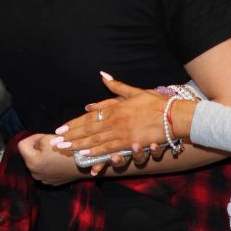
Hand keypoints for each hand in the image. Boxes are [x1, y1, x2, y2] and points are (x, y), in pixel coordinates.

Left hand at [18, 133, 88, 185]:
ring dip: (43, 156)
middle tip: (51, 142)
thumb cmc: (67, 150)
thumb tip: (35, 144)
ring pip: (38, 163)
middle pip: (30, 155)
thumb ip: (37, 140)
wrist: (86, 164)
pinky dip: (50, 164)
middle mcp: (34, 173)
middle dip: (38, 147)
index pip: (21, 145)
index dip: (32, 137)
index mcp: (31, 162)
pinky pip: (46, 170)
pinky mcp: (51, 181)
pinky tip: (60, 160)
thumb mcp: (49, 138)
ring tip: (56, 151)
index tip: (43, 136)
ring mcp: (43, 179)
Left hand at [56, 75, 186, 156]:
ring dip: (78, 145)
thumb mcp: (136, 91)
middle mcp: (115, 119)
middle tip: (55, 141)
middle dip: (70, 136)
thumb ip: (117, 87)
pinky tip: (84, 155)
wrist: (175, 115)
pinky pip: (109, 148)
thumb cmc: (158, 103)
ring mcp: (121, 132)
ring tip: (64, 149)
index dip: (74, 124)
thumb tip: (103, 75)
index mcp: (115, 107)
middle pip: (88, 129)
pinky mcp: (130, 142)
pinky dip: (96, 152)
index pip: (89, 116)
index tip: (61, 129)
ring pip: (95, 140)